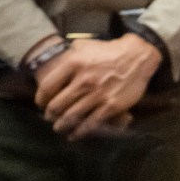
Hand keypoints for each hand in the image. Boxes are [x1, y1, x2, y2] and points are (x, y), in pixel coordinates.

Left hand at [34, 34, 159, 139]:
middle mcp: (83, 80)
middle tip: (50, 118)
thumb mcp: (85, 45)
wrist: (138, 57)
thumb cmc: (110, 50)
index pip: (48, 87)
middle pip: (57, 105)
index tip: (41, 104)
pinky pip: (91, 123)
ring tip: (59, 128)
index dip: (41, 99)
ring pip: (72, 117)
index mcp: (73, 64)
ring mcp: (98, 95)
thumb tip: (56, 61)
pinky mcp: (111, 106)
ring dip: (62, 125)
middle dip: (50, 115)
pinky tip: (74, 135)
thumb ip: (69, 54)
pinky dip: (80, 132)